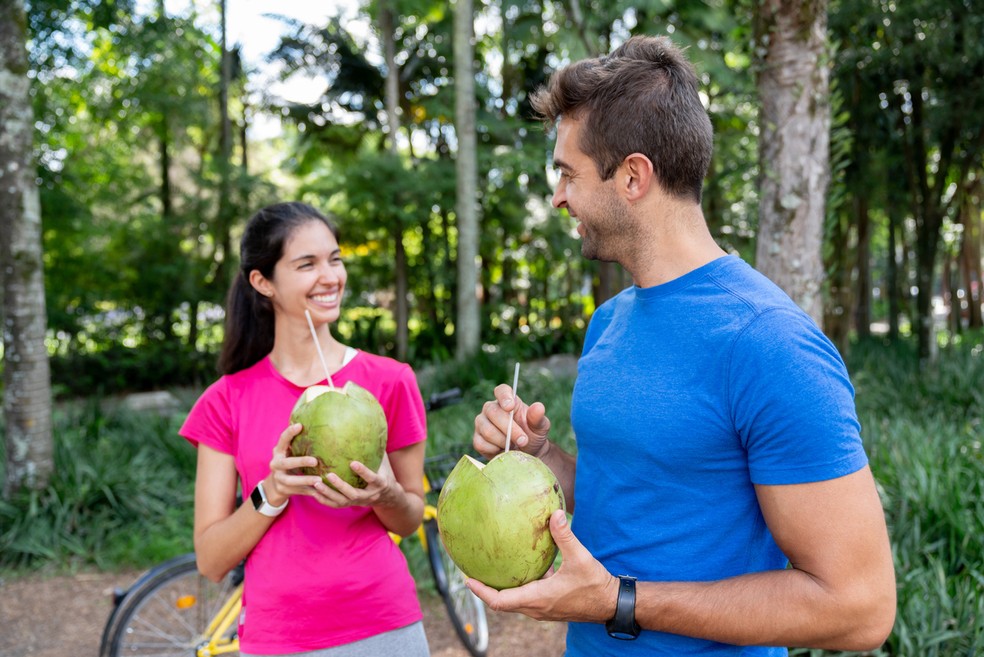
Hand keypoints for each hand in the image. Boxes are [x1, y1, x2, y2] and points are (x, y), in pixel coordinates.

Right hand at [265, 423, 324, 504]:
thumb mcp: (289, 452)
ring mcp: (279, 478)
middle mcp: (276, 464)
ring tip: (319, 479)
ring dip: (306, 480)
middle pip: (286, 463)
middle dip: (300, 462)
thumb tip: (317, 424)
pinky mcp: (284, 490)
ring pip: (292, 480)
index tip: (300, 425)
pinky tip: (321, 491)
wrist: (275, 485)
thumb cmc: (288, 462)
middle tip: (315, 461)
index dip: (290, 433)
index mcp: (278, 452)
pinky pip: (298, 491)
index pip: (282, 440)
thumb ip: (298, 443)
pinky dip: (309, 491)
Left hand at [312, 453, 404, 508]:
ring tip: (316, 482)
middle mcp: (369, 495)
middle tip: (329, 475)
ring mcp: (359, 502)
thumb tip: (373, 427)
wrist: (387, 496)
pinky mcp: (350, 505)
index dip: (363, 472)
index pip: (372, 478)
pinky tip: (313, 492)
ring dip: (328, 493)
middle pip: (353, 494)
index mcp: (380, 483)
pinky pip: (336, 505)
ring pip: (342, 501)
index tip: (353, 463)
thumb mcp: (384, 461)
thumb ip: (377, 448)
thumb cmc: (383, 472)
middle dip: (340, 485)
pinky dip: (325, 499)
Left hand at [466, 509, 618, 623]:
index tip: (467, 579)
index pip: (500, 601)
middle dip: (486, 589)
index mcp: (538, 598)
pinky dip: (518, 585)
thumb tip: (554, 514)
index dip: (481, 591)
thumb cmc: (595, 585)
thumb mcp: (580, 558)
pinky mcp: (550, 605)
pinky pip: (527, 597)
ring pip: (514, 601)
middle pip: (502, 603)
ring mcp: (543, 609)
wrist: (611, 604)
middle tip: (472, 571)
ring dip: (501, 589)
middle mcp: (536, 607)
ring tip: (491, 569)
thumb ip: (565, 536)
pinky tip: (521, 567)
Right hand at [473, 383, 550, 458]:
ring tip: (514, 446)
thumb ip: (538, 417)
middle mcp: (491, 409)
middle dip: (510, 429)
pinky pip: (481, 444)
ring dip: (504, 442)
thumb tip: (538, 407)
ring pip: (487, 430)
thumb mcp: (540, 427)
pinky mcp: (477, 439)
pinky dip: (495, 450)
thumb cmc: (532, 435)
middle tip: (523, 440)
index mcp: (507, 401)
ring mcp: (482, 423)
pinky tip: (503, 451)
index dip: (504, 397)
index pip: (501, 391)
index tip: (510, 407)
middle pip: (493, 413)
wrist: (526, 453)